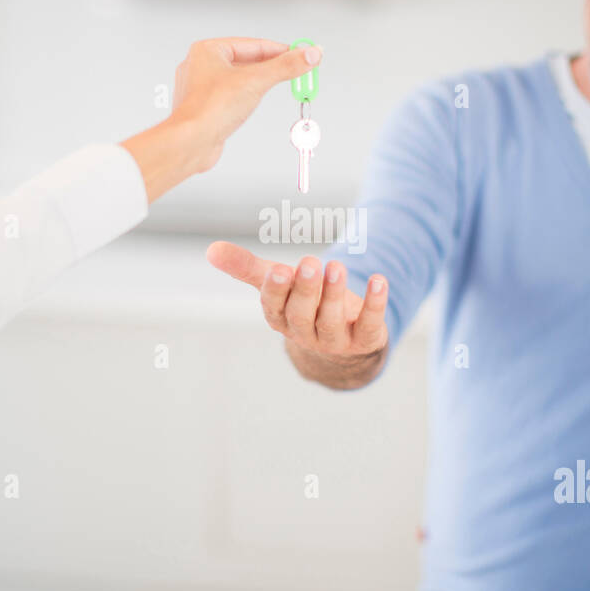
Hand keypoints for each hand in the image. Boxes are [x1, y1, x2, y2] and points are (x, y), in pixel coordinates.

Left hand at [120, 38, 320, 201]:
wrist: (191, 142)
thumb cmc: (209, 110)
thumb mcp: (256, 82)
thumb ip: (286, 67)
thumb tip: (309, 55)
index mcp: (208, 50)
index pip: (254, 45)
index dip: (282, 50)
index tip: (301, 53)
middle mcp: (202, 66)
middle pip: (248, 61)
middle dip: (274, 67)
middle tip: (297, 70)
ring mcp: (202, 88)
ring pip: (241, 79)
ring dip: (261, 82)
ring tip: (281, 84)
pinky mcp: (206, 108)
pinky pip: (233, 96)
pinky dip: (249, 97)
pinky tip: (256, 102)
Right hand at [206, 242, 389, 363]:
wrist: (342, 340)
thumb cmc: (303, 303)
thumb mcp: (278, 284)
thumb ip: (247, 268)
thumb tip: (210, 250)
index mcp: (280, 318)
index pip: (273, 306)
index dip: (276, 290)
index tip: (279, 269)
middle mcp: (304, 332)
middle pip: (301, 313)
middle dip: (305, 289)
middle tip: (309, 262)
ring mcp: (334, 339)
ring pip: (330, 319)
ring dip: (333, 293)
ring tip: (336, 266)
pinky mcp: (363, 339)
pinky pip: (368, 324)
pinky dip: (374, 303)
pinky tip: (379, 280)